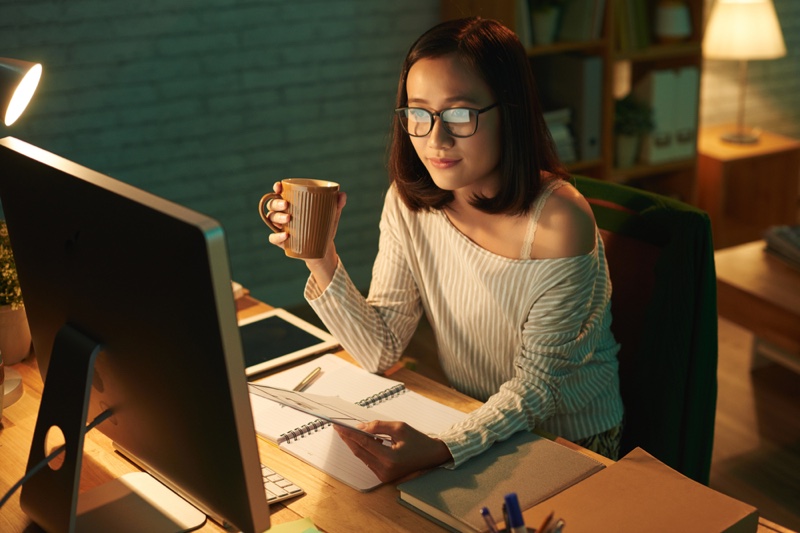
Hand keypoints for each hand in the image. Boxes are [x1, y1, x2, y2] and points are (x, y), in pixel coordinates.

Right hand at [265, 181, 346, 287]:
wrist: (323, 249)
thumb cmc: (324, 227)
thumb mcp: (331, 216)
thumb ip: (337, 205)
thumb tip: (342, 194)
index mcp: (292, 204)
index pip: (280, 193)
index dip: (276, 188)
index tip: (279, 186)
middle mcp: (283, 214)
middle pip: (272, 205)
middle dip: (277, 203)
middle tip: (286, 205)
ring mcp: (280, 228)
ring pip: (271, 219)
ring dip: (277, 217)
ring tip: (288, 219)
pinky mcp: (282, 241)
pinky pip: (273, 238)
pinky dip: (277, 236)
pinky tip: (286, 235)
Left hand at [333, 420, 452, 482]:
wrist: (432, 456)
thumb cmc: (418, 441)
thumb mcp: (400, 428)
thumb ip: (379, 426)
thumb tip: (360, 427)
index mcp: (390, 458)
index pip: (364, 443)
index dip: (349, 433)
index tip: (339, 425)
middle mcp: (385, 470)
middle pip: (360, 452)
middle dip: (348, 438)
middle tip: (338, 427)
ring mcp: (384, 475)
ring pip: (362, 457)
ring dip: (354, 444)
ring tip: (345, 432)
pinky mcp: (384, 476)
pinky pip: (368, 461)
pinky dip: (363, 450)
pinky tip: (359, 439)